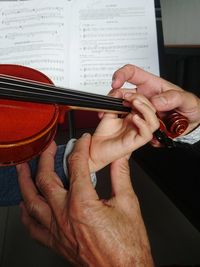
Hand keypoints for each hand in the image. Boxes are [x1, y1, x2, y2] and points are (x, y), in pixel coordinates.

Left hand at [17, 135, 153, 266]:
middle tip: (48, 148)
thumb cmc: (127, 246)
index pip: (77, 166)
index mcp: (83, 204)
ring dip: (25, 182)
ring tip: (22, 169)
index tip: (83, 141)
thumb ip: (121, 176)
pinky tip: (24, 205)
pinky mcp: (57, 242)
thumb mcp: (129, 204)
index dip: (80, 148)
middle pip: (46, 179)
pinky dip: (26, 214)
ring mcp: (58, 230)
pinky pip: (33, 227)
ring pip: (32, 202)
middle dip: (46, 159)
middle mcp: (65, 216)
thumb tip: (120, 158)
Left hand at [89, 91, 158, 171]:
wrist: (96, 147)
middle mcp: (138, 125)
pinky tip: (134, 118)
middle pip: (152, 110)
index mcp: (134, 117)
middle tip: (128, 97)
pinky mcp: (136, 142)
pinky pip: (147, 134)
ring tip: (134, 103)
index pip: (145, 104)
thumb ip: (116, 103)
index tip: (125, 93)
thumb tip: (121, 93)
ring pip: (154, 122)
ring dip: (146, 110)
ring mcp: (138, 133)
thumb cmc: (104, 133)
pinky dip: (142, 123)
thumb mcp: (110, 112)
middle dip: (142, 99)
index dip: (138, 96)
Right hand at [111, 64, 199, 133]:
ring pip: (122, 107)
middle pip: (122, 91)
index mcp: (151, 85)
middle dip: (116, 97)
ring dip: (119, 112)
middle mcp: (143, 96)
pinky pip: (129, 123)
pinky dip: (127, 126)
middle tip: (121, 104)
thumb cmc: (188, 108)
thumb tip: (156, 101)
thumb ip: (173, 98)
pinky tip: (129, 128)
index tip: (116, 82)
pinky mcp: (140, 122)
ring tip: (126, 117)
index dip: (121, 74)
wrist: (191, 126)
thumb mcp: (187, 100)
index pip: (132, 73)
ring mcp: (140, 109)